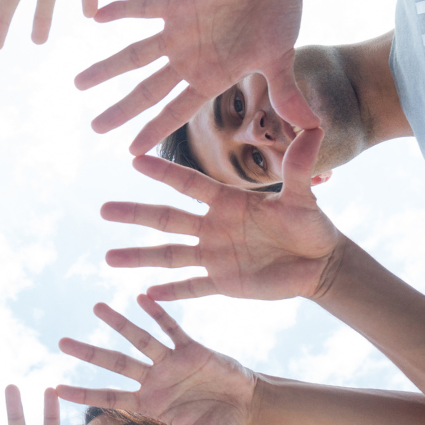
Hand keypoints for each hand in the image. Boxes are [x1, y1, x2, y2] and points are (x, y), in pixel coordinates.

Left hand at [58, 297, 255, 424]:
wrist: (247, 404)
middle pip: (115, 364)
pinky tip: (142, 298)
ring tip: (96, 307)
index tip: (56, 388)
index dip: (84, 393)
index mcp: (150, 402)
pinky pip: (171, 328)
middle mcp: (154, 379)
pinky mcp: (191, 348)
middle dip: (89, 353)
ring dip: (119, 324)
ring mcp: (171, 362)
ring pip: (139, 340)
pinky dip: (158, 314)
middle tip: (61, 342)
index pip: (108, 397)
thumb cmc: (217, 424)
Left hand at [77, 0, 320, 155]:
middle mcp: (187, 59)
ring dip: (107, 68)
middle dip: (120, 109)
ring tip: (78, 83)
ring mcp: (177, 32)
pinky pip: (143, 7)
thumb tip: (312, 129)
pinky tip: (96, 17)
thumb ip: (286, 94)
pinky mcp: (175, 3)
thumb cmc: (279, 16)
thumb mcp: (280, 60)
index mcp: (209, 77)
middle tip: (94, 128)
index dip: (153, 131)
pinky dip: (121, 10)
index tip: (129, 152)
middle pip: (146, 90)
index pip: (175, 111)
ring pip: (134, 55)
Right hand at [101, 129, 342, 300]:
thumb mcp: (303, 198)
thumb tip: (315, 129)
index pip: (189, 185)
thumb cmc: (311, 226)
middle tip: (104, 210)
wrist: (320, 264)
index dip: (164, 173)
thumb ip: (299, 168)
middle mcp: (213, 227)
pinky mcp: (223, 283)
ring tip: (109, 257)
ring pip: (169, 255)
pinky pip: (192, 288)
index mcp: (228, 203)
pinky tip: (146, 295)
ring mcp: (215, 256)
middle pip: (167, 219)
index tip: (135, 158)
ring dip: (139, 257)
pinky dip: (171, 293)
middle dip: (135, 214)